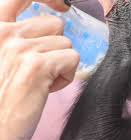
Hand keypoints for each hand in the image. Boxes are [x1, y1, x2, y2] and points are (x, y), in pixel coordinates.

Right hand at [0, 0, 78, 139]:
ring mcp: (20, 48)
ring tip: (40, 82)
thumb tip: (49, 29)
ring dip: (59, 65)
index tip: (62, 6)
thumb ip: (16, 42)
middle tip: (40, 69)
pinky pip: (72, 59)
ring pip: (66, 45)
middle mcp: (4, 34)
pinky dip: (66, 76)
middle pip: (55, 24)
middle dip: (55, 47)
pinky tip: (47, 89)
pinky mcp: (37, 67)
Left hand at [106, 0, 130, 54]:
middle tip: (129, 23)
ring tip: (121, 16)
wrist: (129, 55)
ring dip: (119, 5)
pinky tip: (105, 5)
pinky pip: (106, 1)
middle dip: (130, 7)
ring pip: (120, 1)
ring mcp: (123, 7)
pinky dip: (104, 2)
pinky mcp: (111, 12)